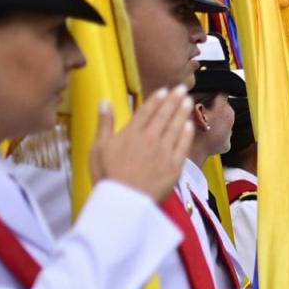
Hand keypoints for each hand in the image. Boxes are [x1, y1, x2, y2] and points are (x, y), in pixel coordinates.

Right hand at [89, 85, 194, 201]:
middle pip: (164, 115)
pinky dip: (186, 134)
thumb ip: (104, 123)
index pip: (146, 111)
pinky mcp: (175, 166)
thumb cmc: (108, 176)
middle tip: (181, 88)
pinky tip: (190, 125)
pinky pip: (183, 146)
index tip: (163, 90)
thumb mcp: (98, 148)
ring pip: (176, 127)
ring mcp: (164, 152)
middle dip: (173, 100)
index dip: (156, 100)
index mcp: (131, 133)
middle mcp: (150, 139)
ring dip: (182, 112)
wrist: (124, 200)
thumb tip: (104, 101)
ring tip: (188, 101)